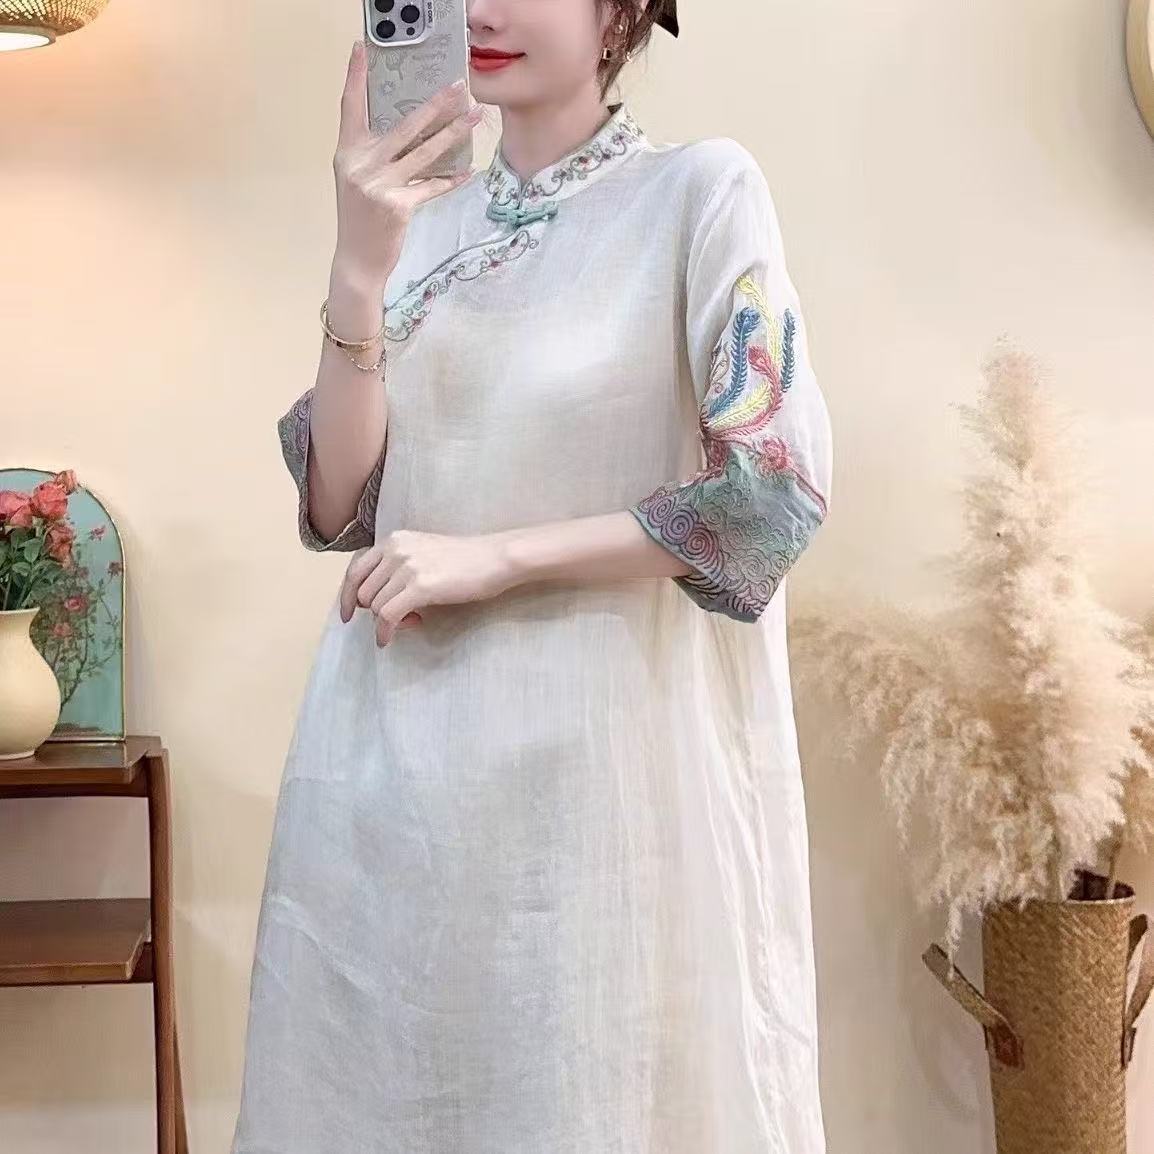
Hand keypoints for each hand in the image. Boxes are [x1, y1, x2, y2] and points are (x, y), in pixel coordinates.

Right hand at [331, 39, 482, 286]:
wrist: (357, 259)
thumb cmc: (361, 218)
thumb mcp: (358, 180)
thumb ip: (375, 154)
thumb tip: (411, 130)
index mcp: (347, 153)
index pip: (350, 106)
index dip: (354, 77)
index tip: (360, 48)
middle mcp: (360, 165)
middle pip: (403, 126)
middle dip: (435, 105)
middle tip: (458, 86)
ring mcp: (379, 186)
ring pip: (423, 153)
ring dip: (453, 134)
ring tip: (473, 118)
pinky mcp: (397, 206)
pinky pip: (430, 187)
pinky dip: (450, 180)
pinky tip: (468, 170)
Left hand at [339, 530, 516, 646]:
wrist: (495, 559)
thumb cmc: (466, 560)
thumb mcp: (424, 553)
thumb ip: (398, 568)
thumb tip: (377, 601)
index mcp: (394, 540)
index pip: (355, 570)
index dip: (346, 595)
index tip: (349, 614)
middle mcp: (395, 549)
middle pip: (363, 592)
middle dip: (375, 612)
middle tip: (401, 619)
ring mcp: (407, 566)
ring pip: (374, 606)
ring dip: (387, 622)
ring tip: (412, 621)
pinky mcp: (420, 586)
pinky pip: (387, 616)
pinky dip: (384, 632)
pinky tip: (389, 639)